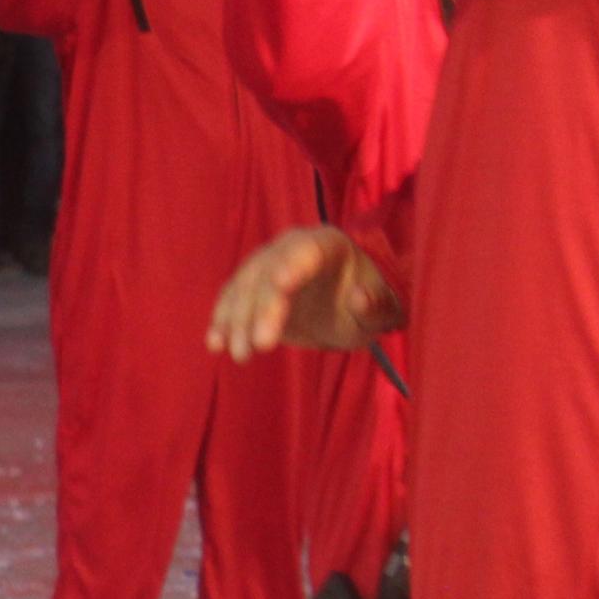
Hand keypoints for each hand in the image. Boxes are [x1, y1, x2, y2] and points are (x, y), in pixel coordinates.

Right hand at [207, 226, 401, 361]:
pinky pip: (229, 300)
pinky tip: (216, 345)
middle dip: (260, 308)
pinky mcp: (248, 288)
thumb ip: (376, 306)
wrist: (342, 312)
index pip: (305, 250)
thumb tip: (359, 297)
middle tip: (261, 345)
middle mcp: (290, 247)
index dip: (292, 264)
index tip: (281, 286)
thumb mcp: (382, 312)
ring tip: (242, 355)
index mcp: (327, 244)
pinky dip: (221, 322)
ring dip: (236, 321)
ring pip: (242, 288)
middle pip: (267, 272)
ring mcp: (264, 266)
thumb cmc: (367, 309)